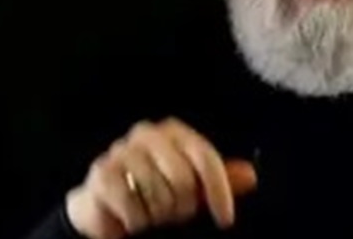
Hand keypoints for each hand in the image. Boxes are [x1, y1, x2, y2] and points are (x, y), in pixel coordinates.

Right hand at [65, 117, 257, 238]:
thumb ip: (220, 180)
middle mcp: (146, 134)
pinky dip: (136, 220)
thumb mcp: (192, 187)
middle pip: (182, 178)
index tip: (225, 219)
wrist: (106, 205)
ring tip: (152, 213)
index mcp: (172, 131)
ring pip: (157, 194)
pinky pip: (132, 204)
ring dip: (158, 215)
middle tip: (173, 213)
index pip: (205, 158)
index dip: (220, 191)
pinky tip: (133, 218)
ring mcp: (121, 150)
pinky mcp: (102, 172)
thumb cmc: (154, 192)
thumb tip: (250, 175)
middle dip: (182, 206)